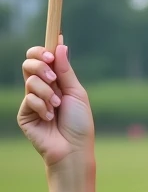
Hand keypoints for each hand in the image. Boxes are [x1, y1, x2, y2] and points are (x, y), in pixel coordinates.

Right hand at [17, 36, 94, 168]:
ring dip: (47, 92)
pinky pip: (28, 98)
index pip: (42, 59)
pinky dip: (41, 106)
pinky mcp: (24, 114)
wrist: (73, 149)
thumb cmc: (79, 123)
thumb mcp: (76, 93)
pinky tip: (49, 118)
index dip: (43, 51)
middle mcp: (42, 89)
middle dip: (41, 66)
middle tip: (53, 78)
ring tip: (56, 106)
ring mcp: (32, 101)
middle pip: (29, 63)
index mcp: (56, 82)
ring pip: (30, 80)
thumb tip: (60, 43)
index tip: (51, 52)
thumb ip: (66, 70)